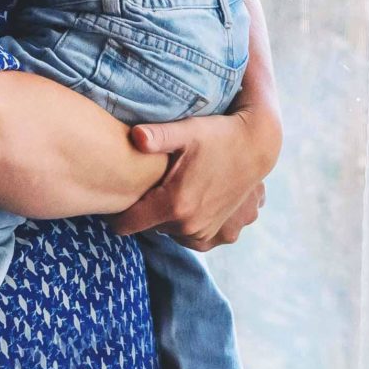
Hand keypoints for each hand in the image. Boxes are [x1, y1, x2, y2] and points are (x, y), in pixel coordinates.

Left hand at [109, 106, 279, 249]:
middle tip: (148, 185)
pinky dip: (188, 224)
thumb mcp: (186, 131)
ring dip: (168, 217)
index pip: (127, 224)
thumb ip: (156, 136)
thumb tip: (134, 136)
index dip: (115, 213)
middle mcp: (192, 227)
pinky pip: (194, 237)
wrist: (258, 145)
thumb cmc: (217, 135)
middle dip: (146, 209)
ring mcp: (209, 234)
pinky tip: (191, 201)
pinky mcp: (224, 235)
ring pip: (172, 231)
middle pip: (150, 225)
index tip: (111, 201)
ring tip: (172, 190)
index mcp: (176, 206)